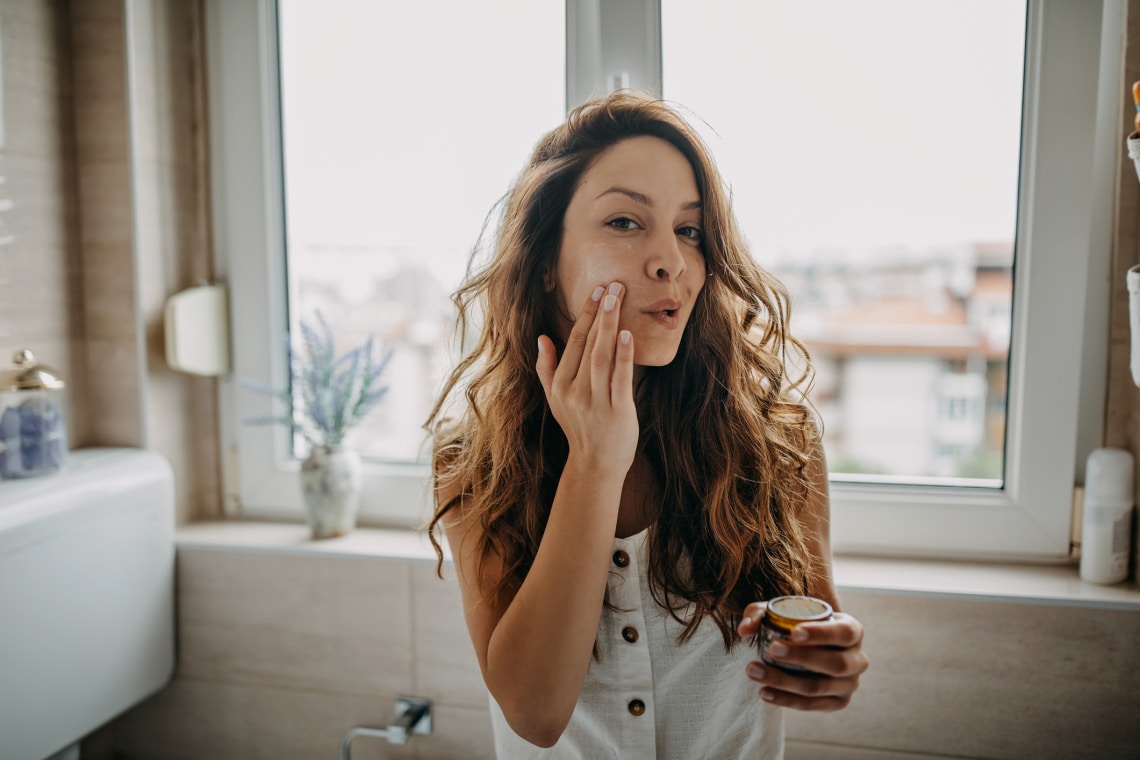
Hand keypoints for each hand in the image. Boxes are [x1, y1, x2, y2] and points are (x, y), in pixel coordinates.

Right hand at [536, 282, 637, 472]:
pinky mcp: (618, 411)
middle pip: (588, 343)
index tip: (597, 291)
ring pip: (602, 356)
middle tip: (613, 285)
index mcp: (560, 384)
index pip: (573, 341)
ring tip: (618, 300)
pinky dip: (624, 356)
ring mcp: (596, 401)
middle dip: (601, 312)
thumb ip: (546, 368)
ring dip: (610, 326)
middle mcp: (575, 391)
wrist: (597, 465)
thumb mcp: (554, 399)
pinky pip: (620, 378)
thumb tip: (542, 338)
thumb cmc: (578, 427)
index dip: (585, 314)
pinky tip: (628, 334)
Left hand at [738, 602, 868, 710]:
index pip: (844, 633)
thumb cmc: (798, 624)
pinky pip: (812, 705)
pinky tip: (764, 692)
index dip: (822, 634)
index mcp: (853, 630)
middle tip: (773, 650)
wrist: (811, 647)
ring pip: (819, 688)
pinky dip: (786, 700)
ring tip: (754, 671)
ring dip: (785, 681)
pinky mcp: (838, 702)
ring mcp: (849, 684)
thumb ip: (760, 613)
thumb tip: (745, 629)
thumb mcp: (781, 612)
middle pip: (836, 663)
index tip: (794, 632)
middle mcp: (857, 659)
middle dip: (803, 658)